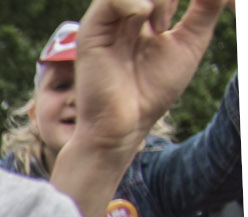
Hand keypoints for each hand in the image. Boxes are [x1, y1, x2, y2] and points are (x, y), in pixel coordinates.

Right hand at [73, 0, 225, 154]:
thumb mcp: (190, 42)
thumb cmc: (153, 90)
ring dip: (159, 0)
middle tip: (173, 23)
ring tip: (163, 28)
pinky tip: (148, 24)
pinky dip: (136, 4)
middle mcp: (123, 14)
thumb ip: (205, 9)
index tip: (202, 5)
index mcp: (144, 15)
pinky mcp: (92, 31)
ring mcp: (106, 21)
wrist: (125, 123)